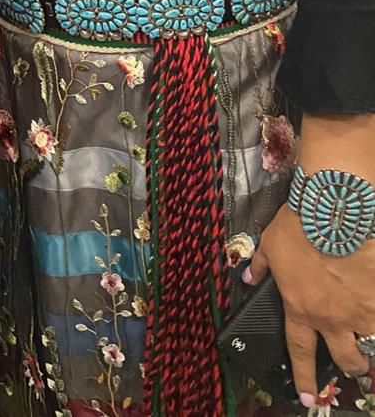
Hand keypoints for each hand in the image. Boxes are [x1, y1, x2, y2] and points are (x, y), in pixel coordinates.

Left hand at [245, 203, 374, 403]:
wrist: (331, 212)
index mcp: (301, 308)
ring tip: (367, 323)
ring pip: (370, 337)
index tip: (306, 398)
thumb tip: (248, 278)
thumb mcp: (269, 245)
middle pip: (345, 357)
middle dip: (350, 365)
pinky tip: (371, 293)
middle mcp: (332, 318)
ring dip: (369, 333)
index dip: (302, 378)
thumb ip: (260, 267)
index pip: (300, 351)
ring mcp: (360, 309)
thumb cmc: (297, 228)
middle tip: (353, 364)